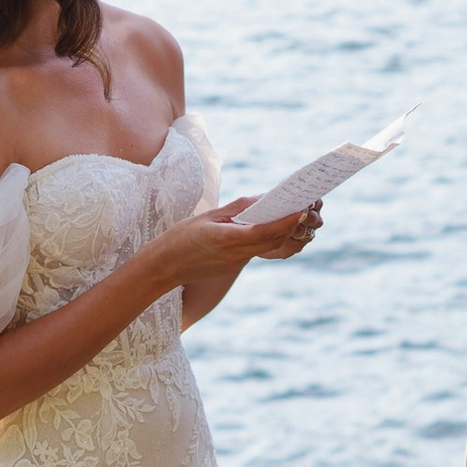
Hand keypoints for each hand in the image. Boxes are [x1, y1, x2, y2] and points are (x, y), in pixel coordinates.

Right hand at [165, 199, 321, 293]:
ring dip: (282, 231)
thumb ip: (237, 209)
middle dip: (290, 224)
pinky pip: (257, 250)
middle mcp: (236, 255)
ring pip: (267, 246)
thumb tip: (263, 199)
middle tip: (303, 205)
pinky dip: (268, 237)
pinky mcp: (234, 266)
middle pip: (272, 239)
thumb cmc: (180, 238)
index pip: (266, 231)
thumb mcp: (208, 217)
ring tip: (292, 212)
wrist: (164, 267)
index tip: (301, 208)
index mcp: (228, 240)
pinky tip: (270, 225)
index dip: (286, 221)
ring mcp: (236, 264)